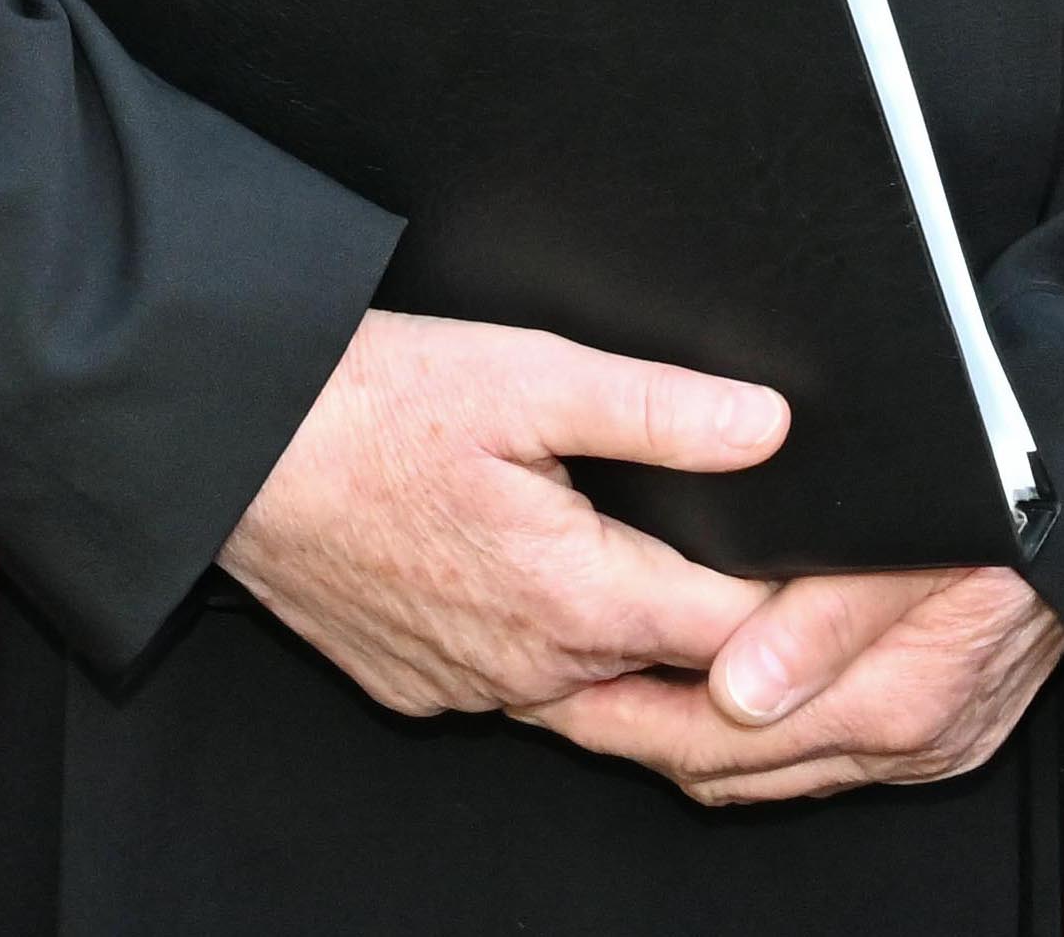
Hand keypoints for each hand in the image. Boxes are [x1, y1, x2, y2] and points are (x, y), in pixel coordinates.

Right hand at [219, 312, 781, 724]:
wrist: (231, 446)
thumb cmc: (372, 403)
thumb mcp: (531, 376)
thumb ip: (661, 410)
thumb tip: (771, 426)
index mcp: (573, 601)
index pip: (733, 636)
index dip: (794, 602)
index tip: (832, 566)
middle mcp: (527, 669)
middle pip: (667, 672)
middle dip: (725, 635)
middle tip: (768, 573)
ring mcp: (467, 688)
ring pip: (590, 683)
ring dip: (633, 643)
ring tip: (677, 576)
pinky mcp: (416, 687)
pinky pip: (513, 684)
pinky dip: (550, 648)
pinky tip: (557, 585)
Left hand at [540, 561, 1063, 805]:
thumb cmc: (1020, 487)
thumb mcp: (920, 535)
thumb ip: (825, 616)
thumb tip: (736, 692)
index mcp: (900, 700)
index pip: (720, 743)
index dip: (626, 717)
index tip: (557, 683)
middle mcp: (915, 740)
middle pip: (738, 771)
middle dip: (641, 734)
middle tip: (558, 693)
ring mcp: (936, 741)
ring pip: (777, 772)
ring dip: (695, 739)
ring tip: (615, 690)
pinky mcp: (951, 729)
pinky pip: (828, 757)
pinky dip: (762, 736)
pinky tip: (724, 693)